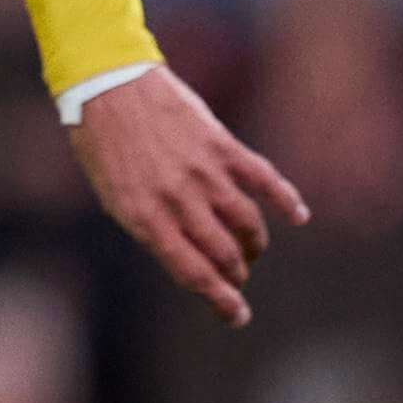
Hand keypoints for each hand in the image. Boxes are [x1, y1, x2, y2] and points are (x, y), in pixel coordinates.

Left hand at [69, 66, 308, 325]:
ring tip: (251, 251)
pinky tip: (299, 215)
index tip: (238, 316)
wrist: (108, 86)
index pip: (191, 273)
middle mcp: (177, 201)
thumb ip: (151, 226)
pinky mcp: (221, 146)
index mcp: (144, 219)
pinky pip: (263, 179)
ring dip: (254, 244)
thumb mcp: (113, 197)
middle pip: (223, 254)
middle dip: (236, 274)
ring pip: (245, 223)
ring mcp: (202, 173)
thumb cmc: (103, 145)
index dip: (219, 300)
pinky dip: (285, 199)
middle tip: (238, 277)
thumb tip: (186, 255)